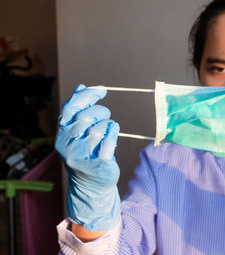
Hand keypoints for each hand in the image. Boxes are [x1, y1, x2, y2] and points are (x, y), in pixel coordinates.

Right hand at [55, 84, 120, 230]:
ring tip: (108, 131)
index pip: (71, 108)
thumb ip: (78, 111)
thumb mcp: (76, 133)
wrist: (90, 186)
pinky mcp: (98, 164)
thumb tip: (81, 86)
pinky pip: (109, 141)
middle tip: (106, 117)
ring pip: (99, 129)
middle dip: (100, 112)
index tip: (102, 90)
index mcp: (62, 134)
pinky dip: (114, 133)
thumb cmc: (86, 153)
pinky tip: (114, 133)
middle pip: (86, 117)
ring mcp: (82, 155)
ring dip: (108, 125)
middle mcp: (68, 145)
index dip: (87, 96)